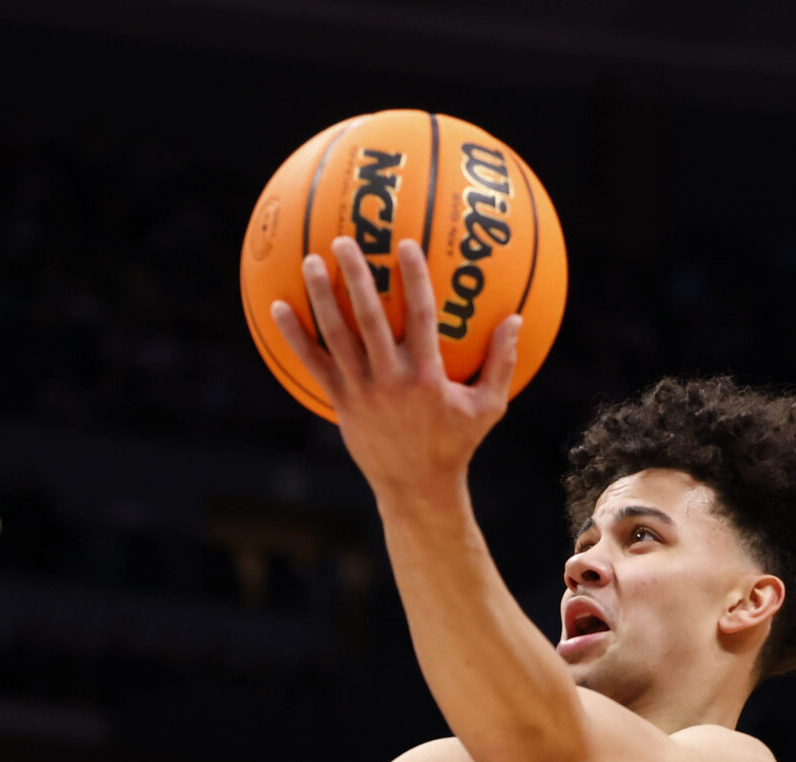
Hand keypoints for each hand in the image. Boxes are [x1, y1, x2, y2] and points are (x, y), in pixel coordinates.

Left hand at [269, 237, 520, 500]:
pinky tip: (277, 310)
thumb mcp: (488, 407)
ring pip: (336, 336)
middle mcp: (390, 379)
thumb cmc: (455, 444)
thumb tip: (517, 319)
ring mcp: (361, 391)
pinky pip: (312, 364)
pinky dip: (294, 336)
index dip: (413, 278)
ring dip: (321, 296)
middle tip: (344, 240)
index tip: (405, 244)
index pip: (420, 315)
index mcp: (428, 375)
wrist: (416, 487)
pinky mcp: (340, 402)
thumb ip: (502, 362)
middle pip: (368, 318)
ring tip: (310, 261)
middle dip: (356, 276)